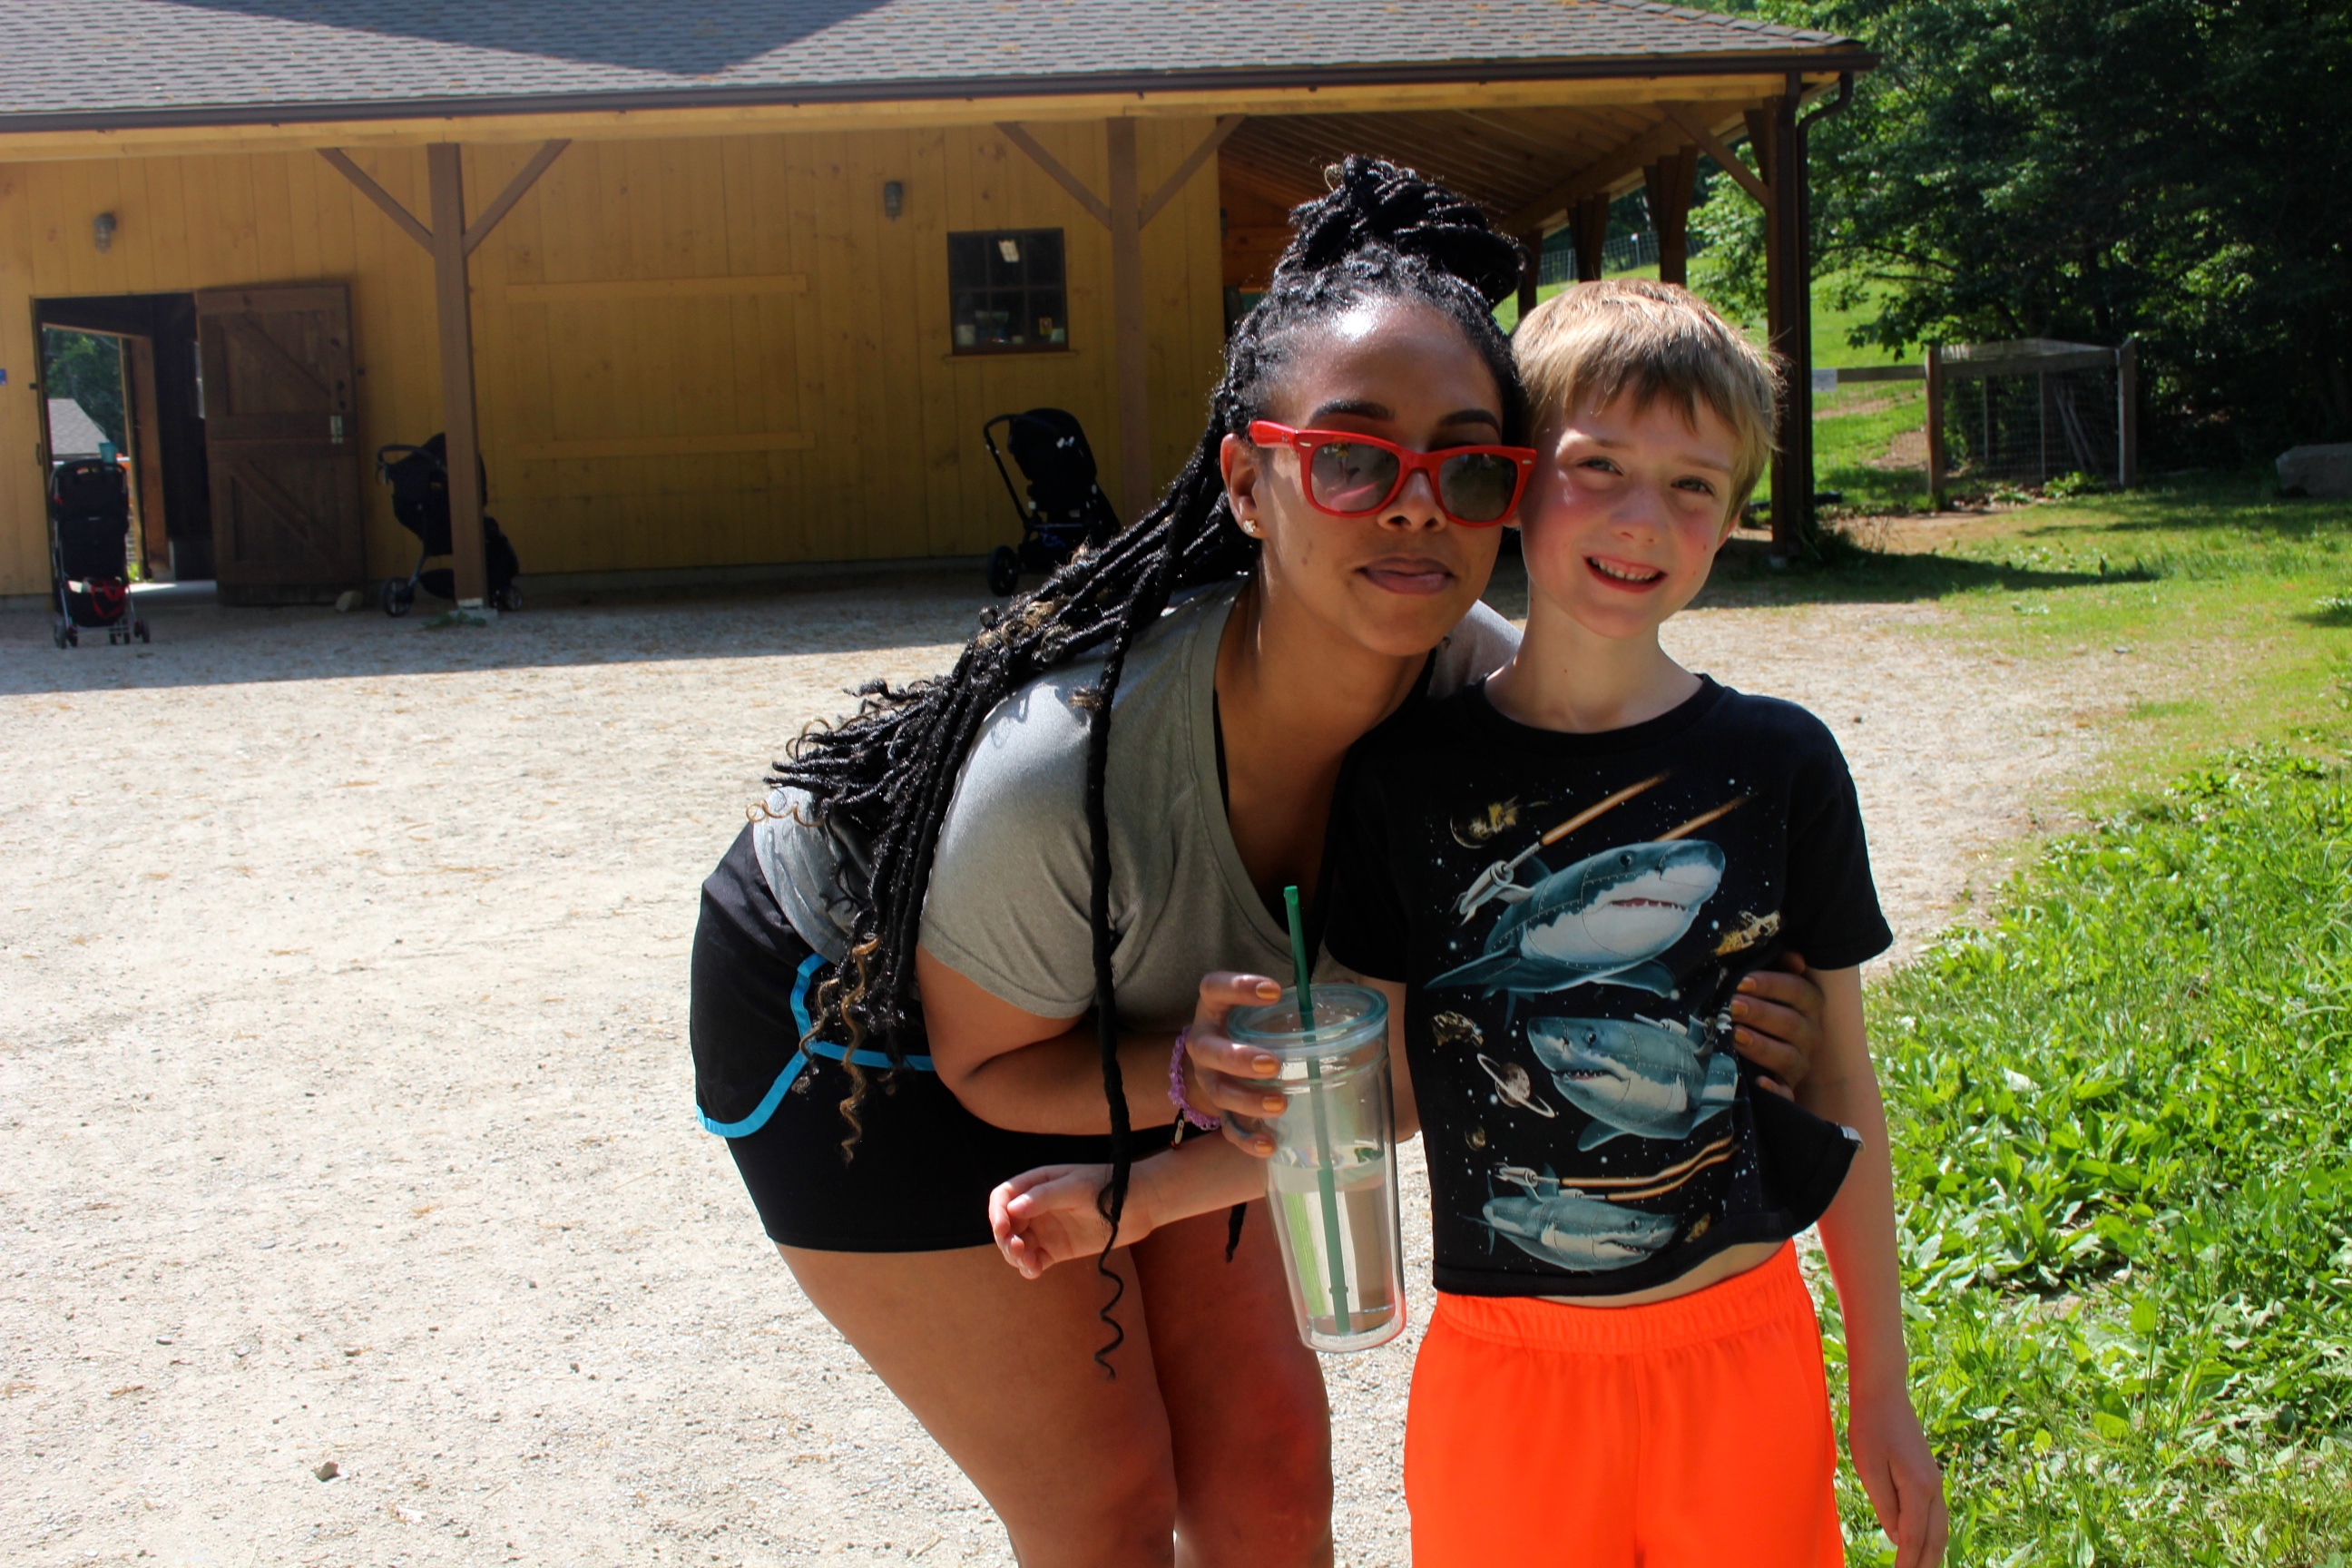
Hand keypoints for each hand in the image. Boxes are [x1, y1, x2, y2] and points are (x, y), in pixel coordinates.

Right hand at [989, 1163, 1135, 1278]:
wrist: (1139, 1205)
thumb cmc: (1107, 1188)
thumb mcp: (1077, 1188)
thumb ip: (1045, 1197)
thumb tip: (1013, 1208)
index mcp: (1036, 1184)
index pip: (1004, 1197)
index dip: (997, 1213)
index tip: (1002, 1228)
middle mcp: (1036, 1207)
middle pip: (1006, 1225)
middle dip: (1005, 1239)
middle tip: (1017, 1249)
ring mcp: (1045, 1230)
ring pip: (1017, 1245)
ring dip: (1015, 1255)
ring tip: (1028, 1262)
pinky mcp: (1057, 1250)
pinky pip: (1034, 1261)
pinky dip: (1028, 1267)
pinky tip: (1034, 1271)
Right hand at [1179, 971, 1288, 1157]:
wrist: (1222, 1062)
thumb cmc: (1254, 1027)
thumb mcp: (1267, 1009)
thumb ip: (1299, 1000)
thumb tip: (1347, 983)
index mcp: (1215, 1008)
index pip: (1213, 987)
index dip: (1238, 987)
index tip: (1273, 990)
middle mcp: (1204, 1043)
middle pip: (1209, 1049)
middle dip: (1239, 1058)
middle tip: (1273, 1063)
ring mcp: (1208, 1078)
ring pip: (1218, 1091)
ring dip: (1247, 1099)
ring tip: (1280, 1103)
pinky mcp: (1219, 1109)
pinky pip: (1228, 1128)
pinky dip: (1247, 1139)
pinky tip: (1270, 1144)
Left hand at [1731, 950, 1824, 1099]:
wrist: (1755, 1046)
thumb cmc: (1757, 1002)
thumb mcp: (1764, 982)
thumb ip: (1777, 965)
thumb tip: (1795, 958)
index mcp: (1809, 1005)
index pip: (1798, 991)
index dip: (1771, 985)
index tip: (1742, 982)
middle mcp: (1809, 1034)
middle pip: (1792, 1024)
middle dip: (1760, 1013)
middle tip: (1732, 1006)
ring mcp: (1800, 1062)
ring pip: (1789, 1057)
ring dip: (1761, 1045)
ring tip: (1734, 1035)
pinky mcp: (1788, 1088)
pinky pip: (1787, 1093)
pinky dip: (1774, 1089)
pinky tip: (1758, 1081)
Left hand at [1848, 1384, 1947, 1567]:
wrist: (1884, 1394)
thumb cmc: (1870, 1427)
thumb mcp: (1869, 1467)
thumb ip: (1885, 1505)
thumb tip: (1899, 1539)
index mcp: (1918, 1487)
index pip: (1914, 1537)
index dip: (1908, 1563)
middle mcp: (1933, 1488)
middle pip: (1935, 1538)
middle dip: (1926, 1564)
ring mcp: (1935, 1482)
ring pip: (1940, 1528)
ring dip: (1933, 1553)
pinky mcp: (1929, 1476)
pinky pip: (1936, 1515)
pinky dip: (1933, 1535)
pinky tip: (1924, 1543)